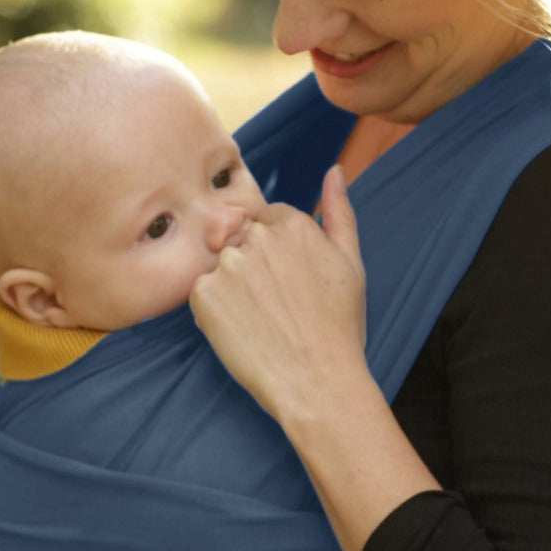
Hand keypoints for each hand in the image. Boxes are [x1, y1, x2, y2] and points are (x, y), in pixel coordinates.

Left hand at [190, 164, 365, 421]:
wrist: (316, 380)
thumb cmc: (338, 326)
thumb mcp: (350, 262)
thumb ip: (338, 211)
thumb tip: (334, 171)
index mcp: (292, 223)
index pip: (267, 220)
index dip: (276, 254)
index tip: (288, 283)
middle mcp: (257, 236)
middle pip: (240, 238)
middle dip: (252, 265)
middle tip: (275, 305)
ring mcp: (227, 264)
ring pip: (220, 264)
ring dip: (232, 287)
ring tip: (259, 319)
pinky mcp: (202, 294)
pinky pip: (201, 291)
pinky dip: (214, 310)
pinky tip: (241, 330)